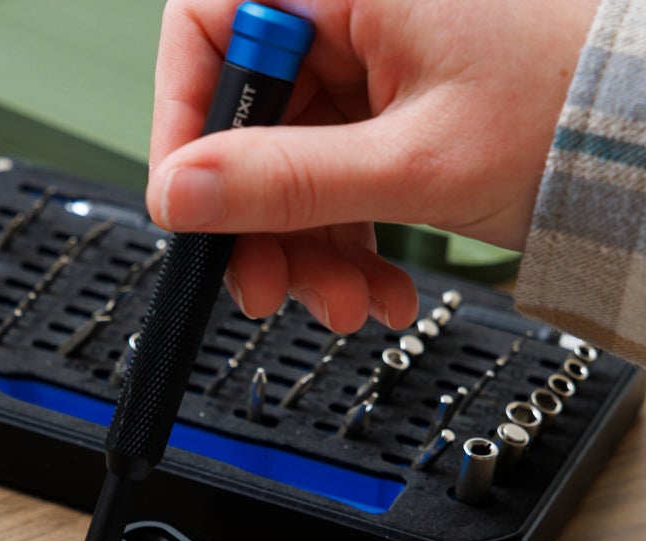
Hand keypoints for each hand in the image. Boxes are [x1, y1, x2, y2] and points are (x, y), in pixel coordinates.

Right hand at [148, 0, 598, 329]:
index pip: (207, 29)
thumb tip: (180, 195)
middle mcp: (352, 11)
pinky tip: (374, 284)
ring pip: (287, 164)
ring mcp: (369, 64)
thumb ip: (284, 180)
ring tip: (347, 303)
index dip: (185, 123)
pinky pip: (332, 180)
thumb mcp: (411, 162)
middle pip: (247, 118)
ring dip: (306, 250)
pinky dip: (344, 242)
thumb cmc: (569, 111)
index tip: (190, 205)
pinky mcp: (386, 112)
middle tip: (268, 289)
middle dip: (259, 222)